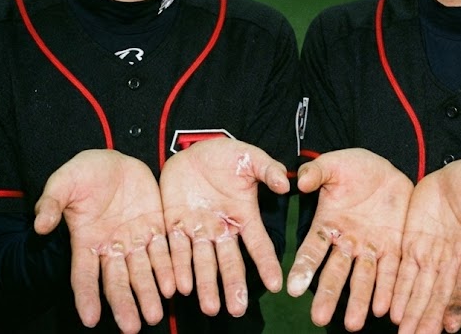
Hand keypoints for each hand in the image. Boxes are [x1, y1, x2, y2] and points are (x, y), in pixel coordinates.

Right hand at [34, 149, 173, 333]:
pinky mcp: (156, 226)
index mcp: (85, 240)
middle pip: (117, 281)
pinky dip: (169, 268)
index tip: (90, 320)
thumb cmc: (84, 172)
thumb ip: (51, 203)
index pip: (84, 275)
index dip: (87, 296)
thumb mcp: (63, 182)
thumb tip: (40, 226)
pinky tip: (175, 286)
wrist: (114, 159)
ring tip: (155, 314)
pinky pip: (164, 251)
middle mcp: (111, 246)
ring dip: (149, 293)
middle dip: (124, 304)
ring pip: (142, 272)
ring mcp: (134, 239)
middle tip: (132, 327)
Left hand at [159, 138, 289, 317]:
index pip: (258, 244)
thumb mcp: (250, 157)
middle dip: (233, 285)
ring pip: (202, 262)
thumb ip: (268, 169)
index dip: (266, 264)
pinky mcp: (175, 226)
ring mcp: (198, 230)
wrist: (193, 150)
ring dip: (205, 285)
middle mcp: (222, 229)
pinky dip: (177, 268)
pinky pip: (176, 250)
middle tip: (237, 309)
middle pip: (229, 262)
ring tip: (209, 308)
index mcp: (243, 216)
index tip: (276, 285)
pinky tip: (179, 287)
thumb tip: (285, 184)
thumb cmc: (227, 155)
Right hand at [288, 149, 412, 330]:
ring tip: (353, 324)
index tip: (292, 288)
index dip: (303, 267)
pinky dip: (388, 290)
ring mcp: (371, 248)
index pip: (312, 249)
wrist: (387, 169)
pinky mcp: (394, 247)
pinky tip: (385, 309)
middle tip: (318, 319)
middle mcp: (347, 242)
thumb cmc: (354, 167)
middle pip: (335, 272)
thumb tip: (301, 181)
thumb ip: (317, 172)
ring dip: (359, 301)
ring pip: (363, 278)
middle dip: (328, 295)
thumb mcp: (334, 164)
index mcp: (328, 224)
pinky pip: (392, 272)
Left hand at [391, 158, 460, 333]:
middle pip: (441, 294)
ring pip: (420, 289)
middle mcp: (454, 258)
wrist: (455, 176)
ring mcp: (432, 254)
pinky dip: (397, 292)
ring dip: (412, 312)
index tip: (451, 325)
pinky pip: (403, 273)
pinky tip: (390, 311)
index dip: (460, 303)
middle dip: (430, 317)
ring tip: (404, 332)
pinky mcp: (412, 245)